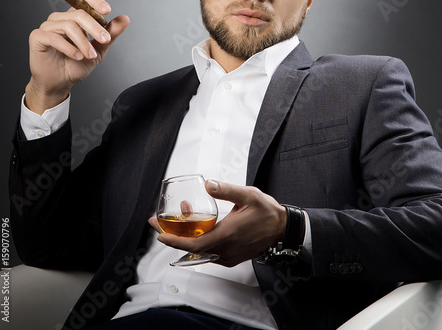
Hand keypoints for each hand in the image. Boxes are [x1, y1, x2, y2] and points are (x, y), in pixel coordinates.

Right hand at [25, 0, 129, 113]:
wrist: (61, 83)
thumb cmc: (77, 65)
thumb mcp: (99, 50)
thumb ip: (111, 34)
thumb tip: (125, 18)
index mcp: (75, 18)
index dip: (95, 1)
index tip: (107, 11)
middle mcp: (60, 18)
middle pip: (79, 13)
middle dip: (95, 27)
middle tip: (105, 40)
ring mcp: (48, 26)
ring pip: (69, 25)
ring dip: (84, 42)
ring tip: (90, 56)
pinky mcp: (38, 37)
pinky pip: (54, 37)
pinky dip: (69, 48)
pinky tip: (78, 57)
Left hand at [148, 180, 286, 266]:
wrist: (282, 228)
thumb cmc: (267, 212)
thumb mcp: (247, 195)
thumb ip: (226, 190)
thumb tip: (208, 185)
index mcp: (227, 234)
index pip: (194, 244)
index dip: (175, 241)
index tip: (160, 234)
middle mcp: (226, 249)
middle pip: (192, 248)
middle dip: (173, 235)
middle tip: (158, 222)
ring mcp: (229, 255)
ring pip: (200, 250)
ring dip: (187, 235)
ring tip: (180, 216)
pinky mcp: (232, 256)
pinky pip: (210, 251)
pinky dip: (200, 240)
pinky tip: (200, 224)